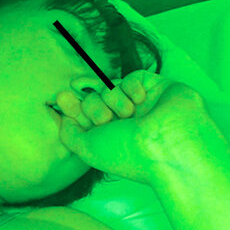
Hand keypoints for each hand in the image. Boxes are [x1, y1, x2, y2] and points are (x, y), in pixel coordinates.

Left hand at [56, 69, 211, 185]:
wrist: (168, 145)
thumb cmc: (127, 153)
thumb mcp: (87, 148)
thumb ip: (70, 134)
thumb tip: (65, 119)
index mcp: (107, 138)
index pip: (82, 115)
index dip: (71, 105)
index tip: (61, 97)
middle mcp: (123, 123)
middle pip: (93, 98)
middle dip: (93, 105)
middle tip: (106, 120)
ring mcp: (141, 106)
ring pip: (110, 87)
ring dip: (113, 98)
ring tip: (127, 115)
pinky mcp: (158, 89)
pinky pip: (133, 76)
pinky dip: (131, 86)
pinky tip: (140, 100)